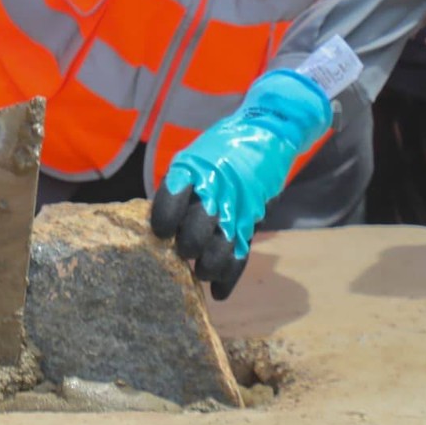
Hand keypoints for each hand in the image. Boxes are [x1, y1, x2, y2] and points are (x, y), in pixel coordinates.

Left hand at [150, 70, 332, 298]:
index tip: (160, 232)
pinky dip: (229, 276)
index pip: (172, 197)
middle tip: (182, 251)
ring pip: (220, 247)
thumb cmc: (220, 148)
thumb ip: (178, 187)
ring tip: (198, 271)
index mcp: (194, 168)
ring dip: (207, 266)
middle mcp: (215, 189)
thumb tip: (159, 224)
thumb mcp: (194, 157)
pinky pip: (241, 253)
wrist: (267, 132)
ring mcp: (237, 206)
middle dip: (187, 246)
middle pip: (197, 228)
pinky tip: (218, 292)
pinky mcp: (253, 219)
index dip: (163, 219)